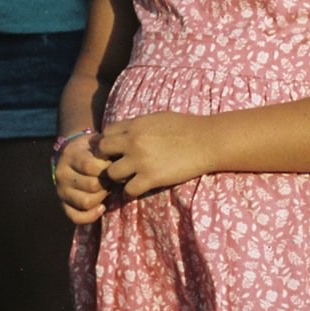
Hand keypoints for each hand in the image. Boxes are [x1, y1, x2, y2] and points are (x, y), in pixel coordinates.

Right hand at [52, 134, 111, 225]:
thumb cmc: (94, 150)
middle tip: (111, 178)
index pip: (90, 166)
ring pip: (86, 202)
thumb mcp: (100, 143)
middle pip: (91, 185)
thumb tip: (121, 161)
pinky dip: (91, 216)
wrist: (77, 153)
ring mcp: (61, 190)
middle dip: (107, 183)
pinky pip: (76, 217)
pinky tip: (101, 207)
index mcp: (70, 156)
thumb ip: (109, 149)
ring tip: (106, 189)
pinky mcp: (63, 204)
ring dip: (101, 197)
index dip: (107, 167)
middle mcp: (62, 174)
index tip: (112, 164)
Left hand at [93, 112, 216, 198]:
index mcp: (136, 125)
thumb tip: (125, 131)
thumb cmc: (187, 127)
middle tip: (116, 165)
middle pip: (101, 152)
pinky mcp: (151, 178)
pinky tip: (139, 188)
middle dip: (106, 160)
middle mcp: (133, 141)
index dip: (108, 143)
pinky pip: (128, 190)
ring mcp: (141, 161)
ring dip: (118, 178)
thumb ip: (138, 125)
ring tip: (128, 178)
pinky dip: (131, 192)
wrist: (208, 141)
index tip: (115, 151)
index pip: (105, 133)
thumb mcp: (158, 118)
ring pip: (111, 174)